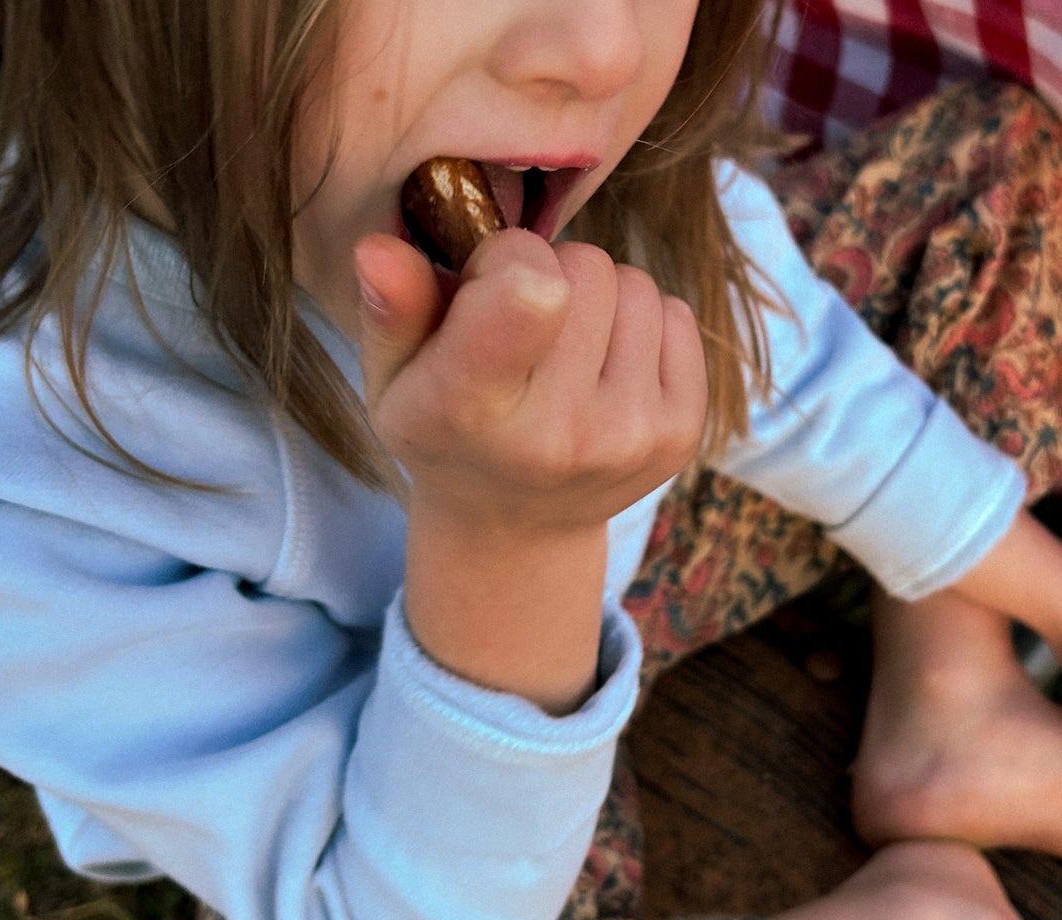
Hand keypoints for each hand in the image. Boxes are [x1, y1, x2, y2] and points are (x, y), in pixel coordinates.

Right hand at [353, 228, 707, 537]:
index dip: (511, 258)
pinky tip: (605, 369)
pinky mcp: (681, 435)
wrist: (516, 527)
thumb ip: (389, 311)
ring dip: (600, 299)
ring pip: (636, 285)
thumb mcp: (393, 381)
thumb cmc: (447, 432)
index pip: (529, 291)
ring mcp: (631, 438)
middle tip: (526, 327)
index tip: (488, 287)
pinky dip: (644, 325)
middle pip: (586, 268)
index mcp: (474, 413)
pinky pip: (677, 316)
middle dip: (553, 274)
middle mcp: (561, 434)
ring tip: (564, 349)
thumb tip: (380, 249)